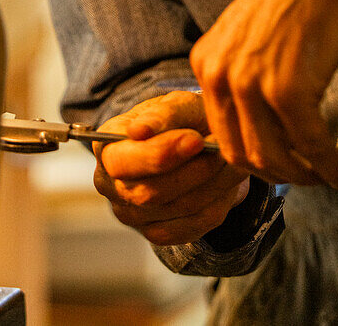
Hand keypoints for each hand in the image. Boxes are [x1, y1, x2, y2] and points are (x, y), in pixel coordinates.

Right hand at [92, 90, 249, 245]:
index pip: (121, 162)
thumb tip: (137, 131)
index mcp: (106, 146)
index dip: (159, 154)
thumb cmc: (183, 117)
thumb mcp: (177, 104)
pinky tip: (228, 180)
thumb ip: (161, 115)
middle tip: (223, 150)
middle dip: (193, 171)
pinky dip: (217, 203)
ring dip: (213, 184)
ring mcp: (131, 214)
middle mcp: (110, 184)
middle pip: (148, 193)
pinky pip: (192, 226)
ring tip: (232, 158)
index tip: (196, 139)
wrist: (200, 140)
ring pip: (177, 210)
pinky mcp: (157, 233)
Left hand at [189, 0, 337, 188]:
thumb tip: (258, 125)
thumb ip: (240, 75)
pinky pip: (309, 144)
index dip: (253, 159)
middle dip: (277, 174)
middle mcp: (220, 74)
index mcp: (205, 63)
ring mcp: (251, 83)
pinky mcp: (288, 89)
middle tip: (305, 177)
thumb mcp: (246, 36)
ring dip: (302, 176)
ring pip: (273, 158)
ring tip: (326, 175)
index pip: (220, 134)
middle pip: (242, 154)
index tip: (280, 165)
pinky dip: (328, 165)